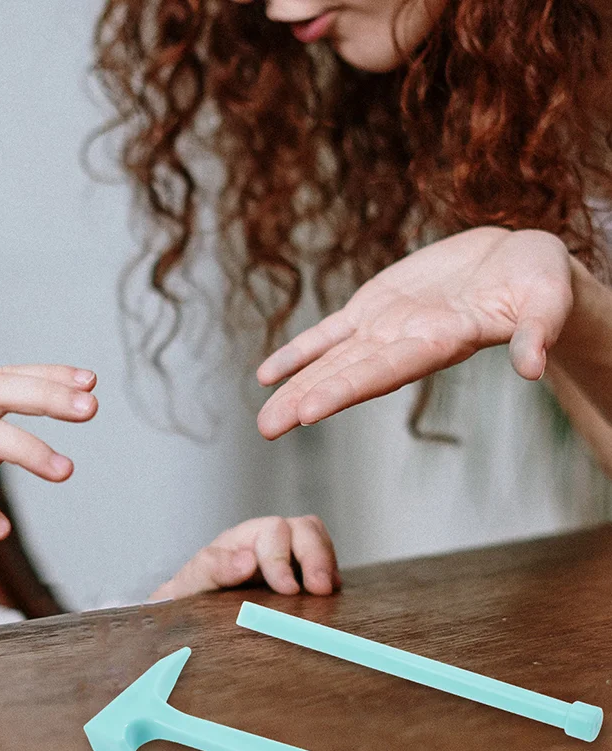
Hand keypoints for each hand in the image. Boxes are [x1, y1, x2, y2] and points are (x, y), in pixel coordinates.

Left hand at [149, 515, 339, 600]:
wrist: (193, 613)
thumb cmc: (192, 594)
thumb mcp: (191, 582)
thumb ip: (212, 568)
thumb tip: (247, 561)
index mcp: (242, 539)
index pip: (272, 531)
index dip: (282, 558)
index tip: (287, 589)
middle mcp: (268, 542)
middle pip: (303, 528)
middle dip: (315, 556)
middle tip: (321, 589)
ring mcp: (288, 556)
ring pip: (317, 539)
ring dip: (327, 561)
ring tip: (328, 590)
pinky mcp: (301, 575)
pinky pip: (325, 562)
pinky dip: (331, 575)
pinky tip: (330, 596)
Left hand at [257, 228, 573, 438]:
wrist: (516, 263)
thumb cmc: (539, 280)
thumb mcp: (546, 299)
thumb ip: (537, 332)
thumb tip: (534, 368)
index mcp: (439, 343)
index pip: (384, 372)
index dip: (345, 389)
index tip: (309, 411)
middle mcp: (403, 344)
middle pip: (346, 376)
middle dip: (306, 400)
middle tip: (268, 428)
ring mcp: (383, 328)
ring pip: (330, 361)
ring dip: (294, 386)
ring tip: (263, 420)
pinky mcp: (373, 307)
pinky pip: (327, 333)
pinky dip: (298, 352)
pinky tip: (266, 374)